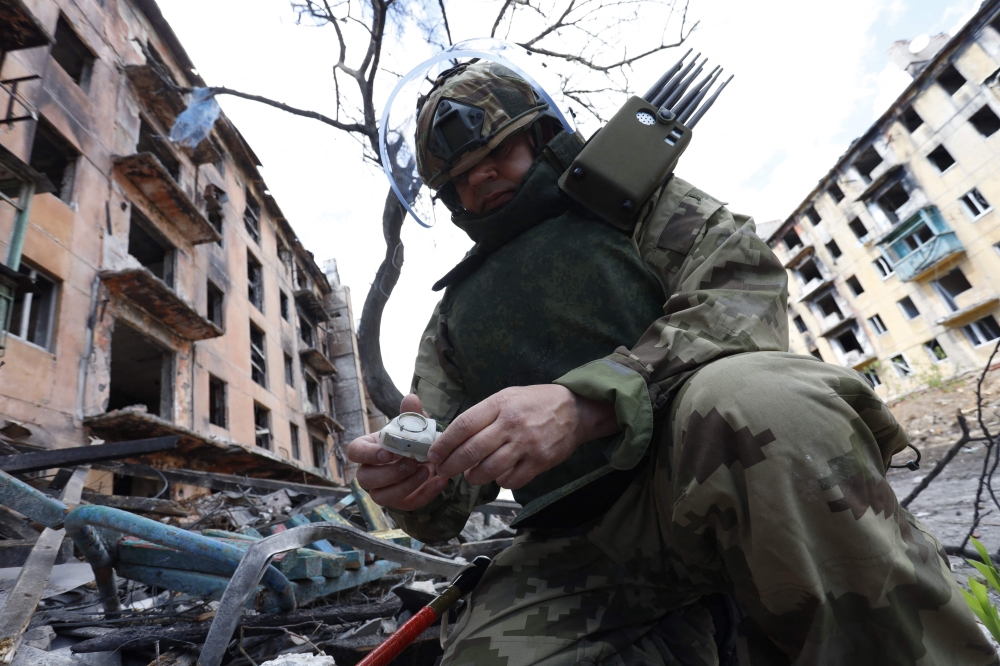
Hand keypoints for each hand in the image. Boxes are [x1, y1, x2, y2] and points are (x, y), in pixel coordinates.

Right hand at [345, 394, 448, 510]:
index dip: (367, 455)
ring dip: (405, 485)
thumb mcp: (414, 426)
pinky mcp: (401, 502)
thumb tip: (411, 398)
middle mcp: (370, 472)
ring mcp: (383, 490)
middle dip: (389, 472)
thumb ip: (411, 414)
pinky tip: (440, 482)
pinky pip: (408, 503)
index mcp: (368, 449)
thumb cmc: (413, 440)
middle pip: (366, 479)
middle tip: (412, 462)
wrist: (430, 457)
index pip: (355, 452)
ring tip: (426, 471)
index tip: (387, 453)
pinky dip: (425, 494)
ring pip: (382, 497)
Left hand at [427, 384, 618, 488]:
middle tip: (443, 471)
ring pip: (489, 470)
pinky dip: (501, 481)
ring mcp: (527, 444)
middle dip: (451, 465)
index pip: (463, 426)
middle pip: (471, 451)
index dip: (444, 444)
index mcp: (500, 404)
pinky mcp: (540, 461)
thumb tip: (454, 438)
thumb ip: (483, 415)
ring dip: (474, 477)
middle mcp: (512, 424)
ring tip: (471, 475)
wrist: (575, 410)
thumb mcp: (507, 396)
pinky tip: (499, 474)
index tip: (433, 454)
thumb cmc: (535, 402)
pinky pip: (511, 480)